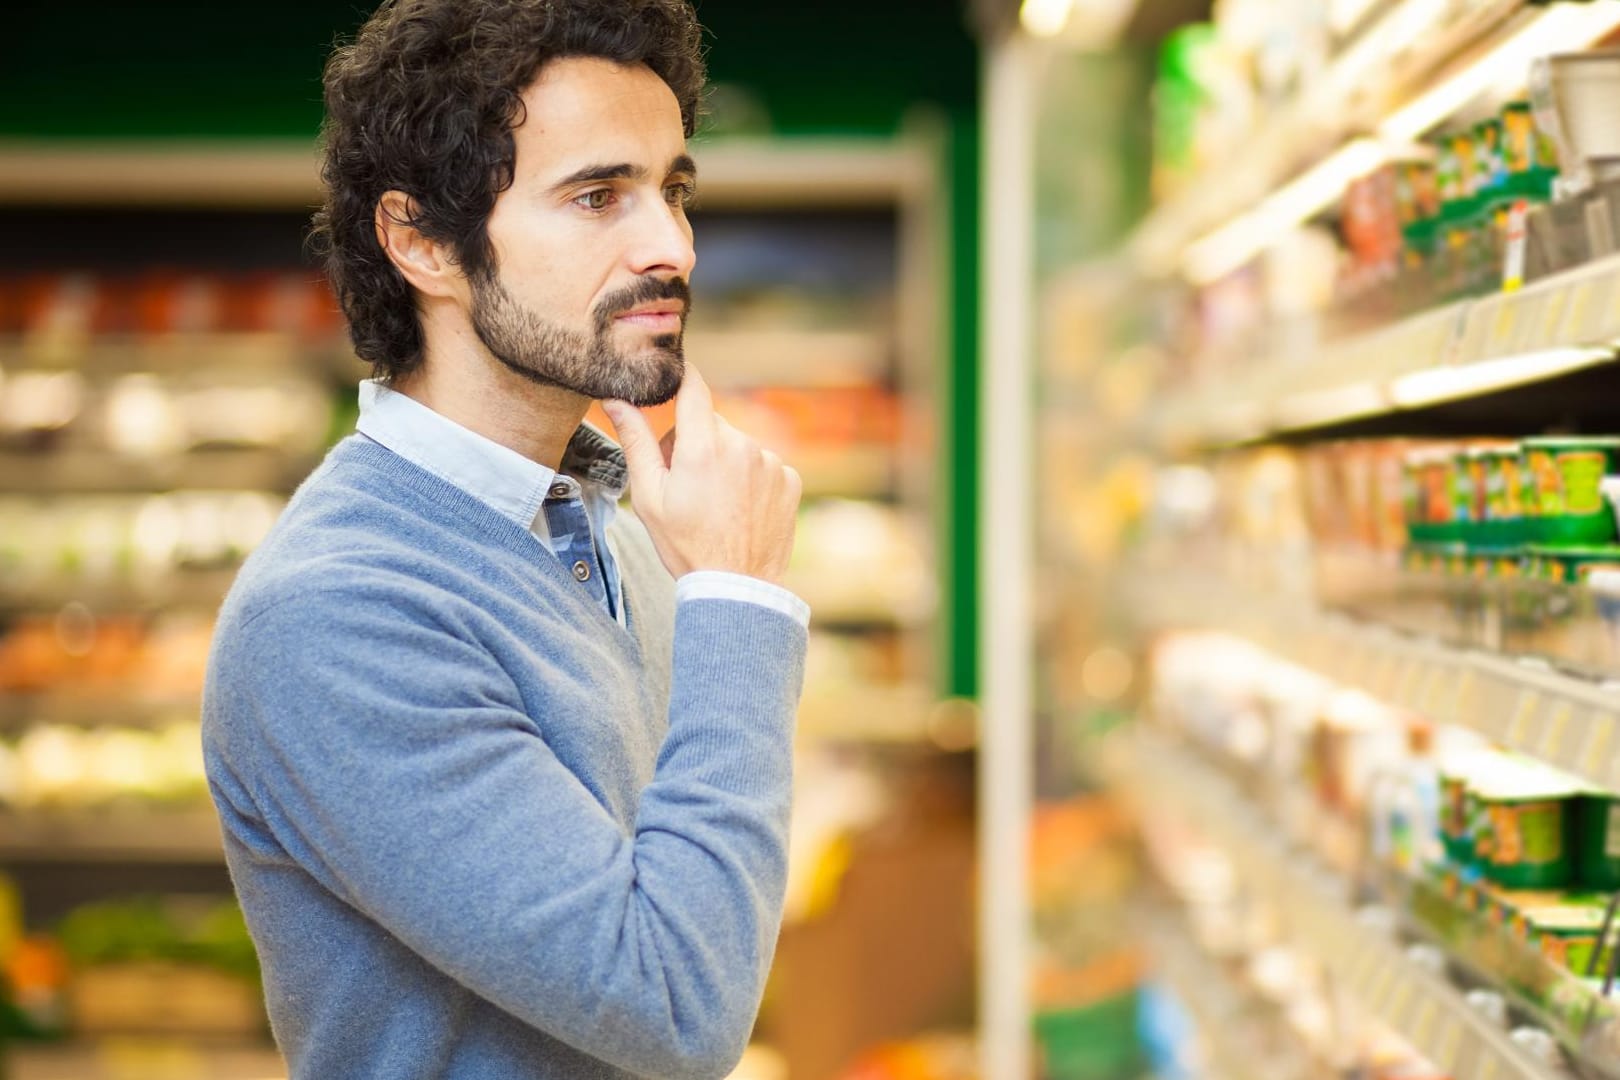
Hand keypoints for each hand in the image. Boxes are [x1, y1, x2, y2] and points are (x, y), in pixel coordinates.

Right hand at [602, 365, 800, 584]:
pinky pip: (763, 465)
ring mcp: (770, 462)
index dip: (682, 377)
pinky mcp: (790, 480)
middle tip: (685, 484)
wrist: (736, 588)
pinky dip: (751, 480)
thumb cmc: (686, 545)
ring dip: (725, 462)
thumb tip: (615, 399)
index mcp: (702, 447)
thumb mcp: (649, 496)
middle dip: (695, 442)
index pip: (693, 388)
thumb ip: (635, 441)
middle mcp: (742, 446)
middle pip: (711, 424)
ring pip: (738, 445)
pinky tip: (741, 510)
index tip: (674, 375)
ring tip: (716, 504)